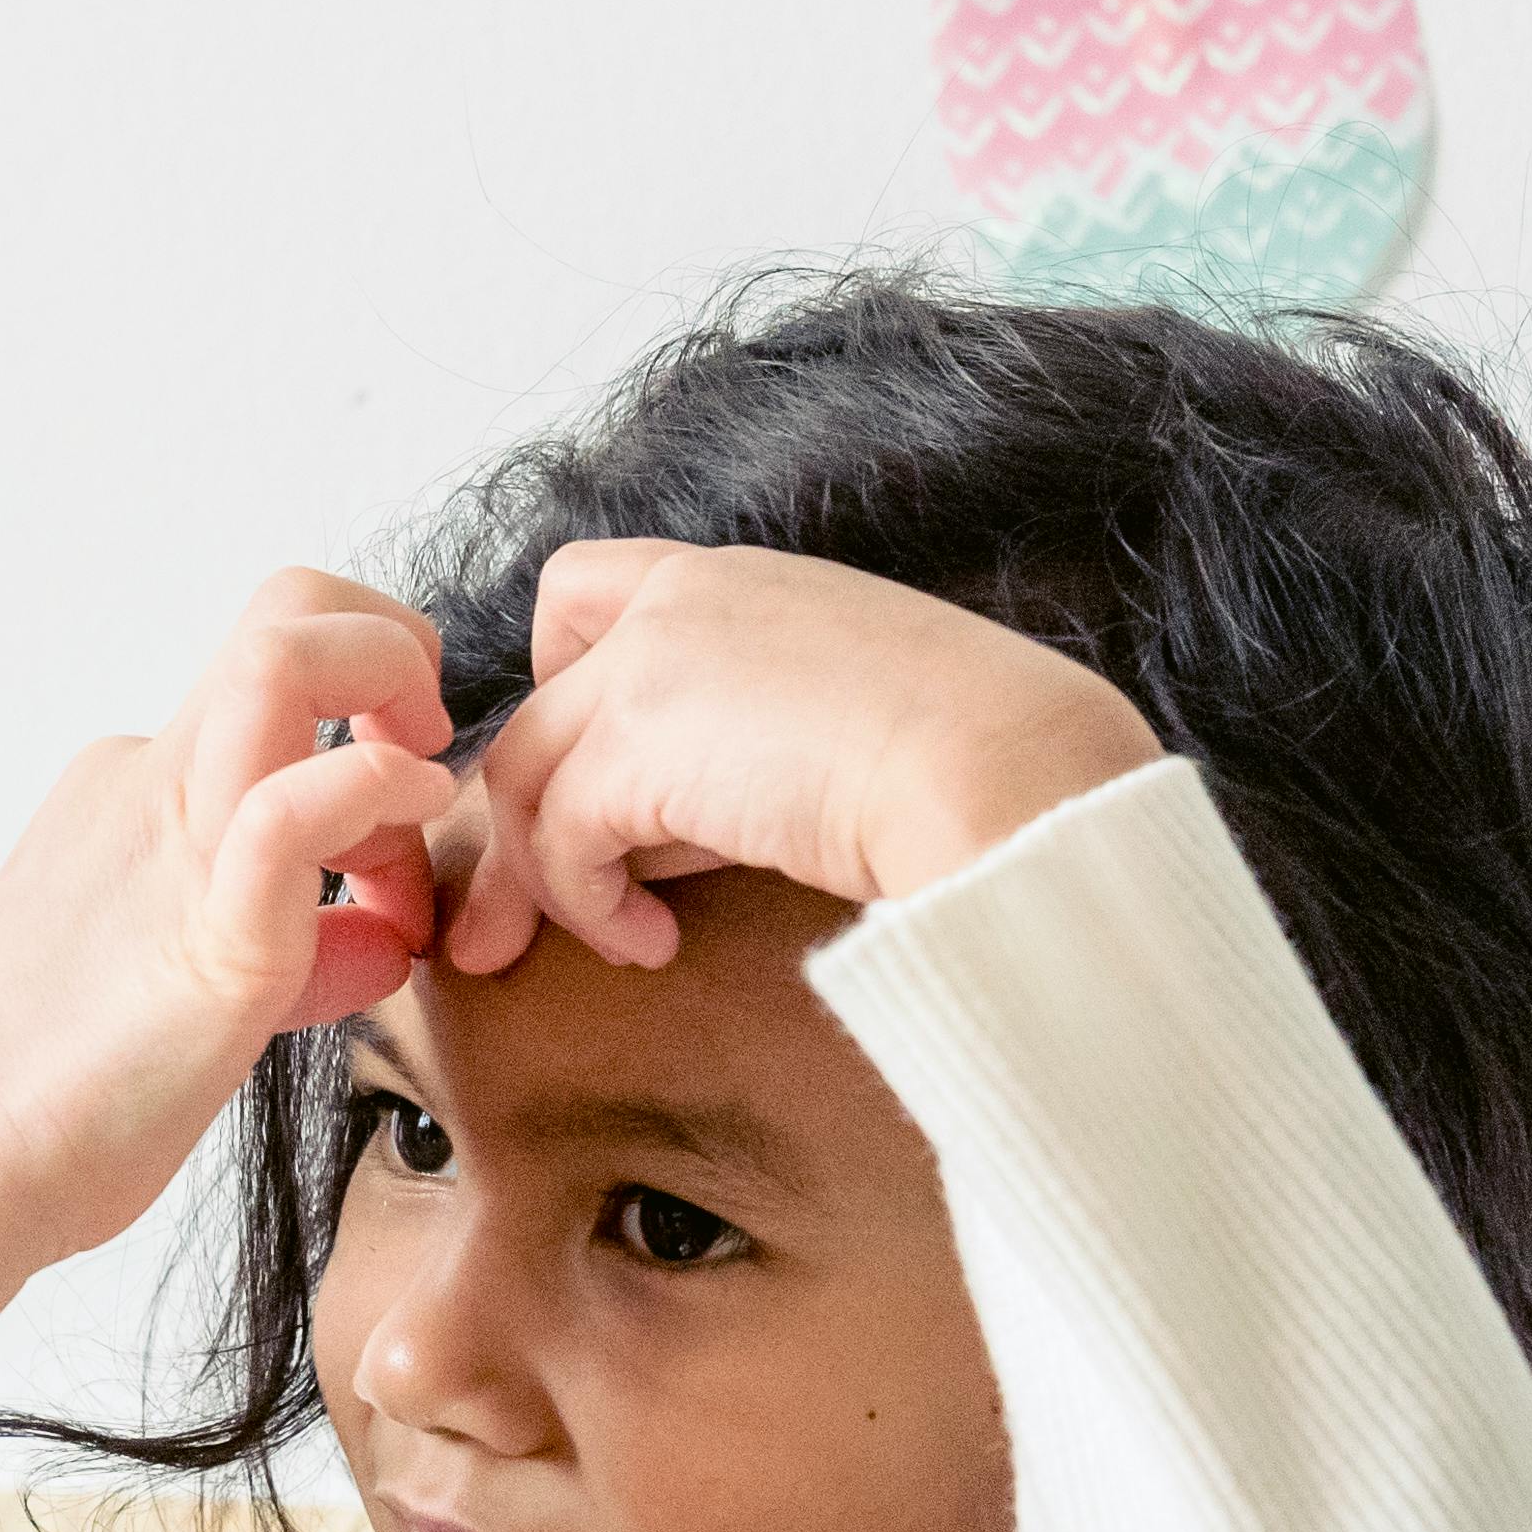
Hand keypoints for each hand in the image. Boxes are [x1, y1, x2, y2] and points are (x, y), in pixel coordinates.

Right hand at [0, 571, 457, 1395]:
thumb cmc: (50, 1105)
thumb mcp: (195, 988)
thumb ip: (293, 940)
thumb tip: (382, 932)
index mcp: (133, 795)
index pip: (274, 679)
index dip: (368, 716)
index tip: (395, 836)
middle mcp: (145, 787)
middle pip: (284, 610)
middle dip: (392, 646)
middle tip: (427, 766)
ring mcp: (167, 847)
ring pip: (282, 653)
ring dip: (392, 688)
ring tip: (417, 814)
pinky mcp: (204, 939)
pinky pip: (287, 810)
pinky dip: (370, 794)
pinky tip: (394, 881)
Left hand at [440, 541, 1159, 976]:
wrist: (1008, 768)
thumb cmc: (970, 763)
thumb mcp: (839, 721)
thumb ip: (742, 744)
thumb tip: (661, 838)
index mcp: (733, 583)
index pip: (579, 594)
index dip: (559, 685)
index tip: (590, 776)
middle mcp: (678, 600)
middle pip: (535, 708)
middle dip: (522, 820)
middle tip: (524, 917)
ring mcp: (649, 663)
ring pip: (524, 776)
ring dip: (552, 879)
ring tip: (625, 943)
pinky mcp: (638, 743)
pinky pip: (558, 837)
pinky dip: (588, 907)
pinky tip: (652, 948)